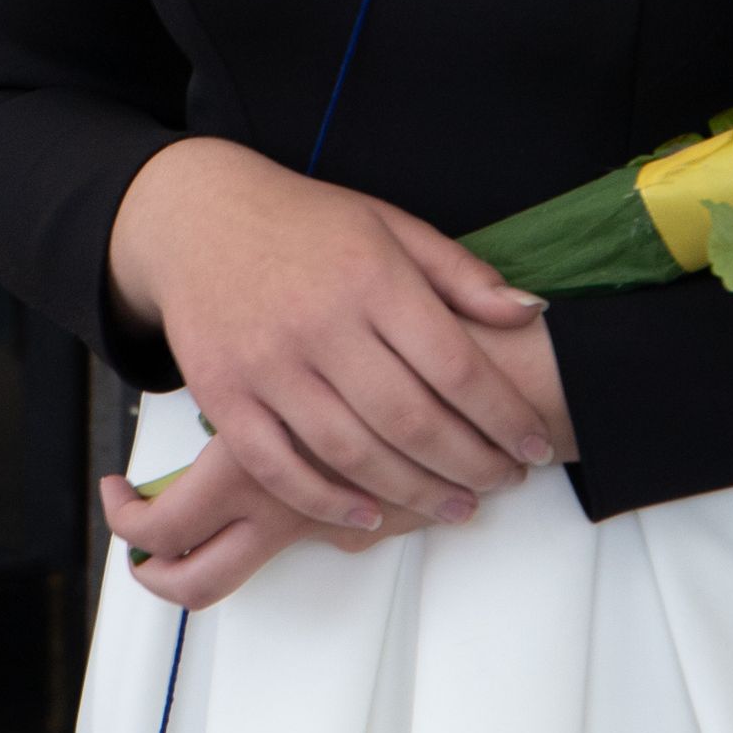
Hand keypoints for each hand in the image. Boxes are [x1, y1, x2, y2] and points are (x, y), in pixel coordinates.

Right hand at [105, 138, 566, 534]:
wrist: (198, 218)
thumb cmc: (307, 225)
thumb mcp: (390, 226)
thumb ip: (460, 274)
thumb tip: (529, 313)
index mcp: (372, 277)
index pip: (455, 365)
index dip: (504, 417)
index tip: (534, 446)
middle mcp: (320, 322)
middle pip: (410, 419)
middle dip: (470, 463)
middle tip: (503, 483)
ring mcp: (267, 363)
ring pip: (351, 452)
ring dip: (413, 492)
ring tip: (455, 506)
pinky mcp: (224, 394)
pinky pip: (279, 466)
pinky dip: (327, 501)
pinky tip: (370, 513)